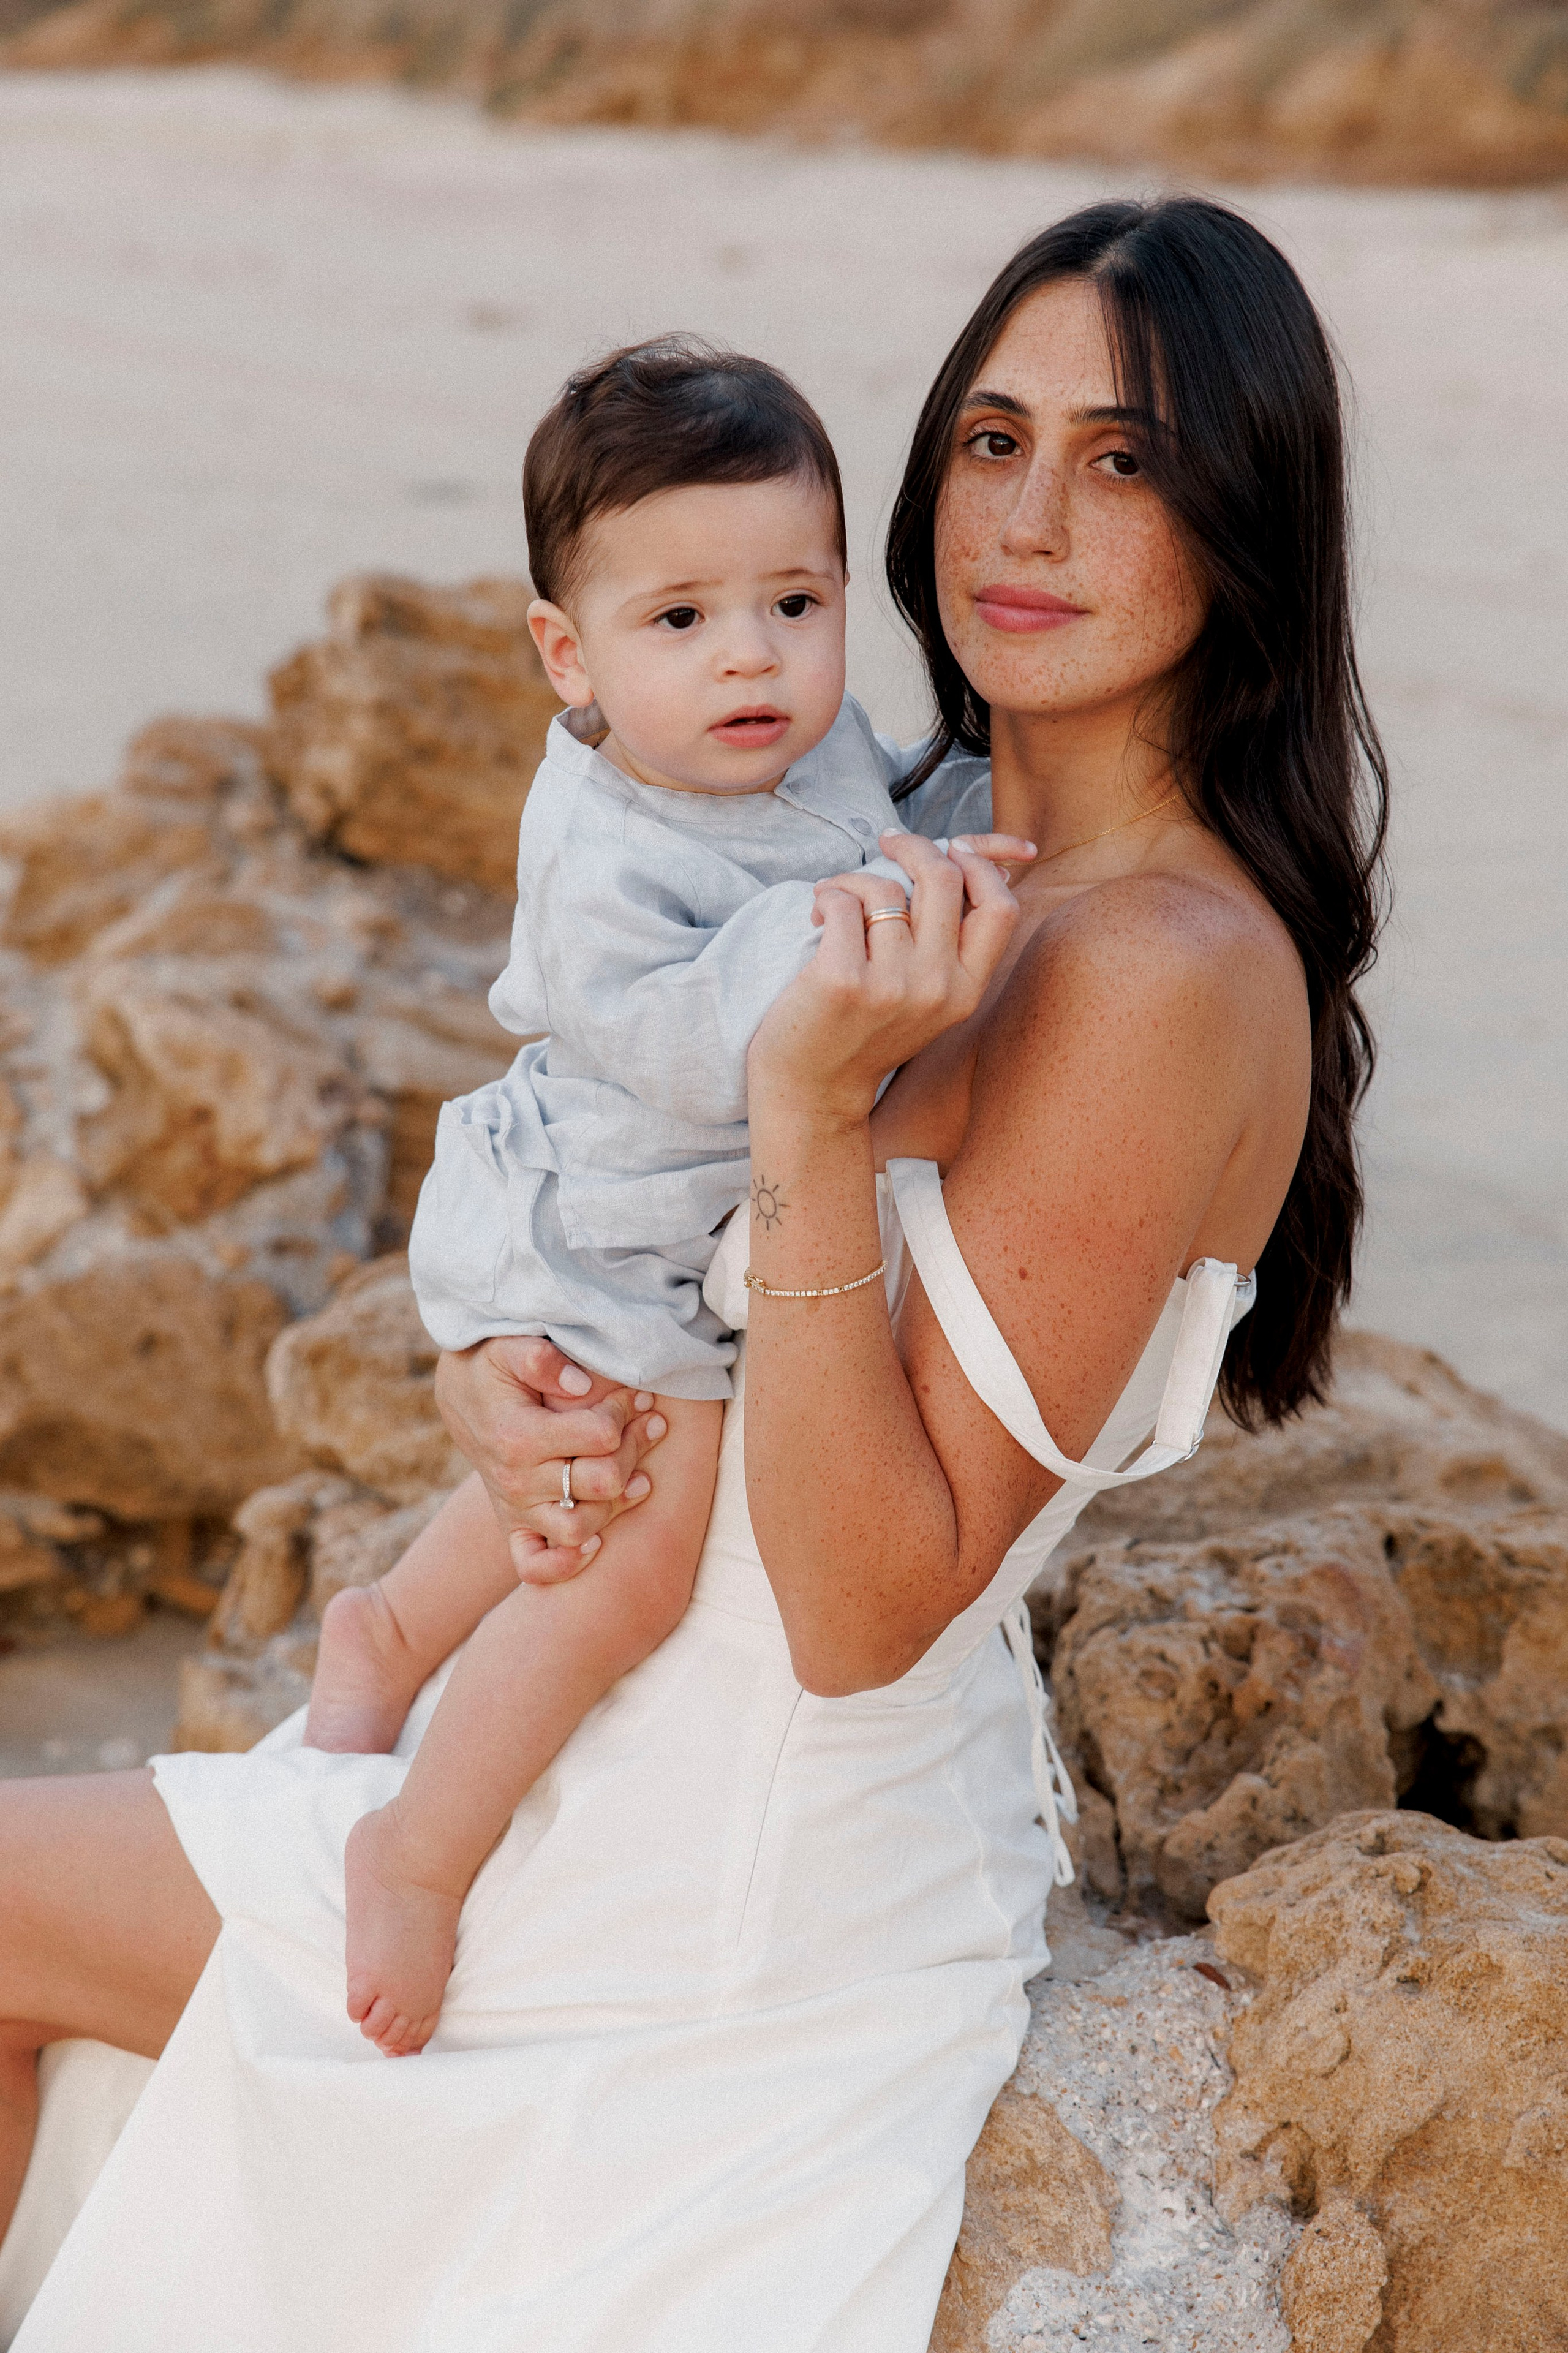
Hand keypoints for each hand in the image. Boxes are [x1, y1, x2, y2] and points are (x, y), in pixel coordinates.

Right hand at [434, 1336, 666, 1584]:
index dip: (625, 1413)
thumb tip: (583, 1384)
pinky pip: (536, 1566)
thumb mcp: (509, 1346)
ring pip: (580, 1530)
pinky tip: (596, 1540)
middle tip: (648, 1423)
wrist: (459, 1395)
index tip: (634, 1396)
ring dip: (618, 1504)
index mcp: (518, 1436)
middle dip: (635, 1449)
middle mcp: (516, 1480)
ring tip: (640, 1473)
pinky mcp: (514, 1525)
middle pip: (602, 1483)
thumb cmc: (492, 1366)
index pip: (600, 1435)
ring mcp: (515, 1508)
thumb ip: (541, 1358)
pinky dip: (567, 1563)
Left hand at [749, 832, 1024, 1126]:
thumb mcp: (928, 995)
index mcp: (967, 991)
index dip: (980, 864)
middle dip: (913, 845)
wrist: (814, 1092)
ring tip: (834, 900)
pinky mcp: (843, 980)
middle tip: (888, 842)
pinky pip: (843, 902)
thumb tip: (983, 861)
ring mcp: (892, 986)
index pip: (999, 908)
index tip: (950, 846)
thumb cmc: (865, 1031)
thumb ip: (952, 940)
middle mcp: (937, 989)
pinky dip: (826, 896)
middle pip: (944, 879)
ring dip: (851, 879)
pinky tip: (816, 917)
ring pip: (884, 888)